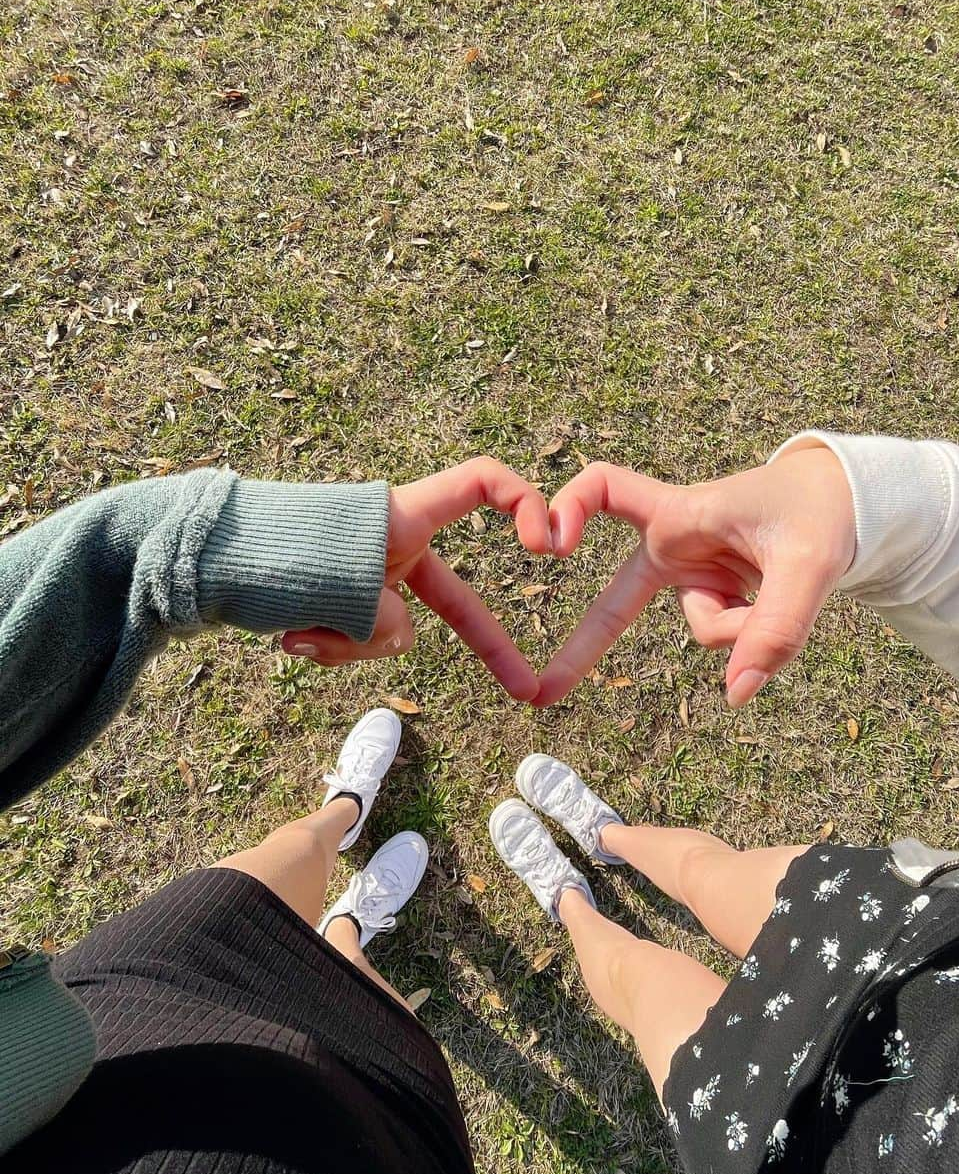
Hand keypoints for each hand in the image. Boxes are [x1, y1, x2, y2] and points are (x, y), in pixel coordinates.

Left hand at [282, 457, 550, 699]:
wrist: (198, 562)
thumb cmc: (268, 554)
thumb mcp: (344, 590)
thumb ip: (387, 622)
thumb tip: (395, 638)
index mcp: (401, 516)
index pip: (481, 483)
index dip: (524, 501)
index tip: (545, 545)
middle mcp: (392, 544)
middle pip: (456, 599)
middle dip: (488, 647)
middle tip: (526, 690)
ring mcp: (370, 577)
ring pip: (394, 633)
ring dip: (350, 645)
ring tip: (300, 629)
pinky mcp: (344, 605)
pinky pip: (359, 642)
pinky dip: (329, 648)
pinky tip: (290, 638)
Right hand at [533, 443, 855, 706]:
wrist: (849, 505)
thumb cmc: (821, 512)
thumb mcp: (809, 564)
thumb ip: (776, 628)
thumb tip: (738, 694)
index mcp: (682, 512)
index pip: (606, 488)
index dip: (570, 506)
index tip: (553, 543)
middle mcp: (677, 545)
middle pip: (617, 597)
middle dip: (585, 646)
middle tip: (542, 693)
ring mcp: (695, 577)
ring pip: (704, 630)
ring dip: (744, 627)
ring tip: (783, 589)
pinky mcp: (717, 599)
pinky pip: (728, 638)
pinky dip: (755, 634)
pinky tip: (777, 602)